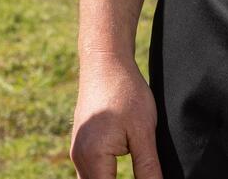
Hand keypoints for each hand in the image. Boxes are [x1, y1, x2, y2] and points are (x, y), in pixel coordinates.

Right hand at [69, 57, 161, 178]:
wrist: (104, 60)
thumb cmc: (125, 91)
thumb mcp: (144, 132)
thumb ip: (149, 169)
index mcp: (93, 157)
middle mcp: (79, 157)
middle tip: (145, 178)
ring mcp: (78, 151)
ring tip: (138, 175)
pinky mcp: (82, 144)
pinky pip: (91, 173)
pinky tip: (122, 176)